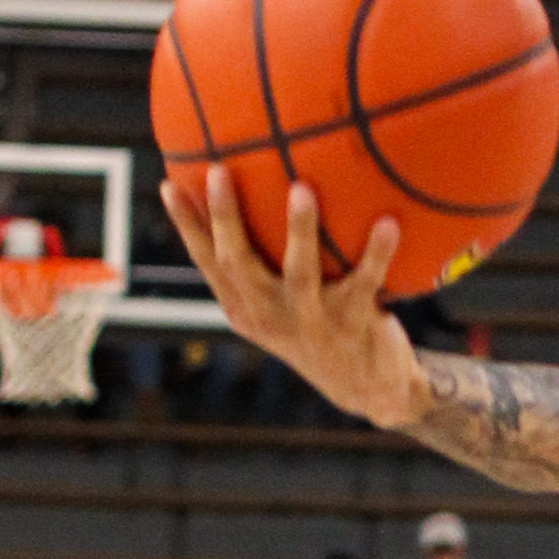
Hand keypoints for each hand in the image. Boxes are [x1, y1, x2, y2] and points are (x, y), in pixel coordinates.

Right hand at [161, 167, 420, 430]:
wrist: (367, 388)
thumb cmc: (316, 326)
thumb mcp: (278, 304)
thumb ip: (260, 263)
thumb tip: (252, 187)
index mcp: (245, 309)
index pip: (208, 264)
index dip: (187, 227)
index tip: (168, 185)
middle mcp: (271, 316)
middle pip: (239, 264)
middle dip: (226, 218)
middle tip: (219, 170)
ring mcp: (312, 323)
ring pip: (300, 274)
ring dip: (299, 230)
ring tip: (301, 188)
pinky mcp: (354, 325)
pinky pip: (366, 281)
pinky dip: (377, 253)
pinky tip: (389, 221)